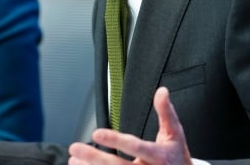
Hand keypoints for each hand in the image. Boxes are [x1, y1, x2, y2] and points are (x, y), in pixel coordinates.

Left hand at [68, 87, 191, 164]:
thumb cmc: (176, 156)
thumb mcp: (175, 133)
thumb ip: (166, 112)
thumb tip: (161, 91)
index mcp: (160, 156)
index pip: (136, 148)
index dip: (116, 140)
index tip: (96, 134)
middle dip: (95, 158)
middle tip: (75, 148)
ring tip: (73, 160)